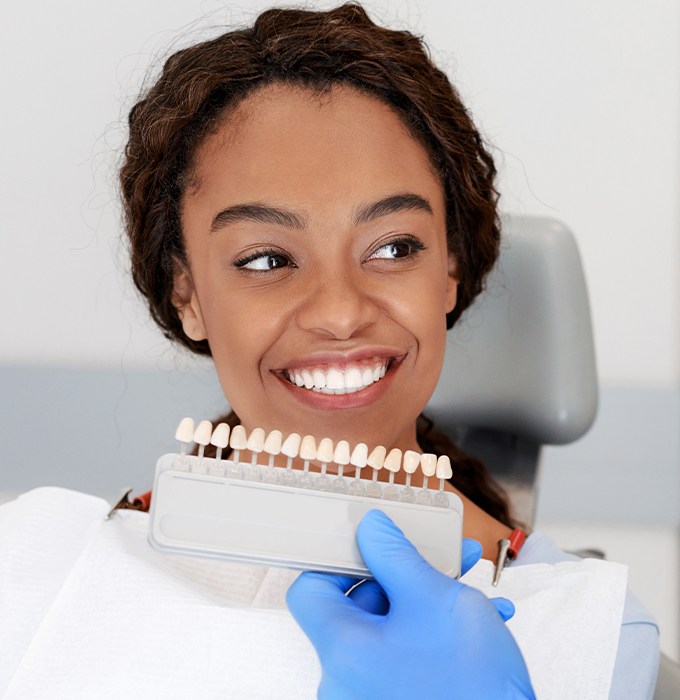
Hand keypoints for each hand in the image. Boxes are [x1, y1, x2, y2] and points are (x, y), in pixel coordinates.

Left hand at [287, 509, 533, 699]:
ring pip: (389, 629)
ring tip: (472, 590)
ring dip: (428, 602)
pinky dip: (433, 634)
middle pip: (357, 607)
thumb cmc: (473, 687)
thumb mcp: (436, 599)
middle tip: (441, 560)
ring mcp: (369, 698)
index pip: (310, 589)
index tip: (372, 547)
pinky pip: (403, 657)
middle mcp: (345, 681)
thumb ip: (395, 555)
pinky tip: (479, 623)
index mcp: (343, 650)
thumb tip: (371, 527)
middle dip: (402, 576)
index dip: (339, 560)